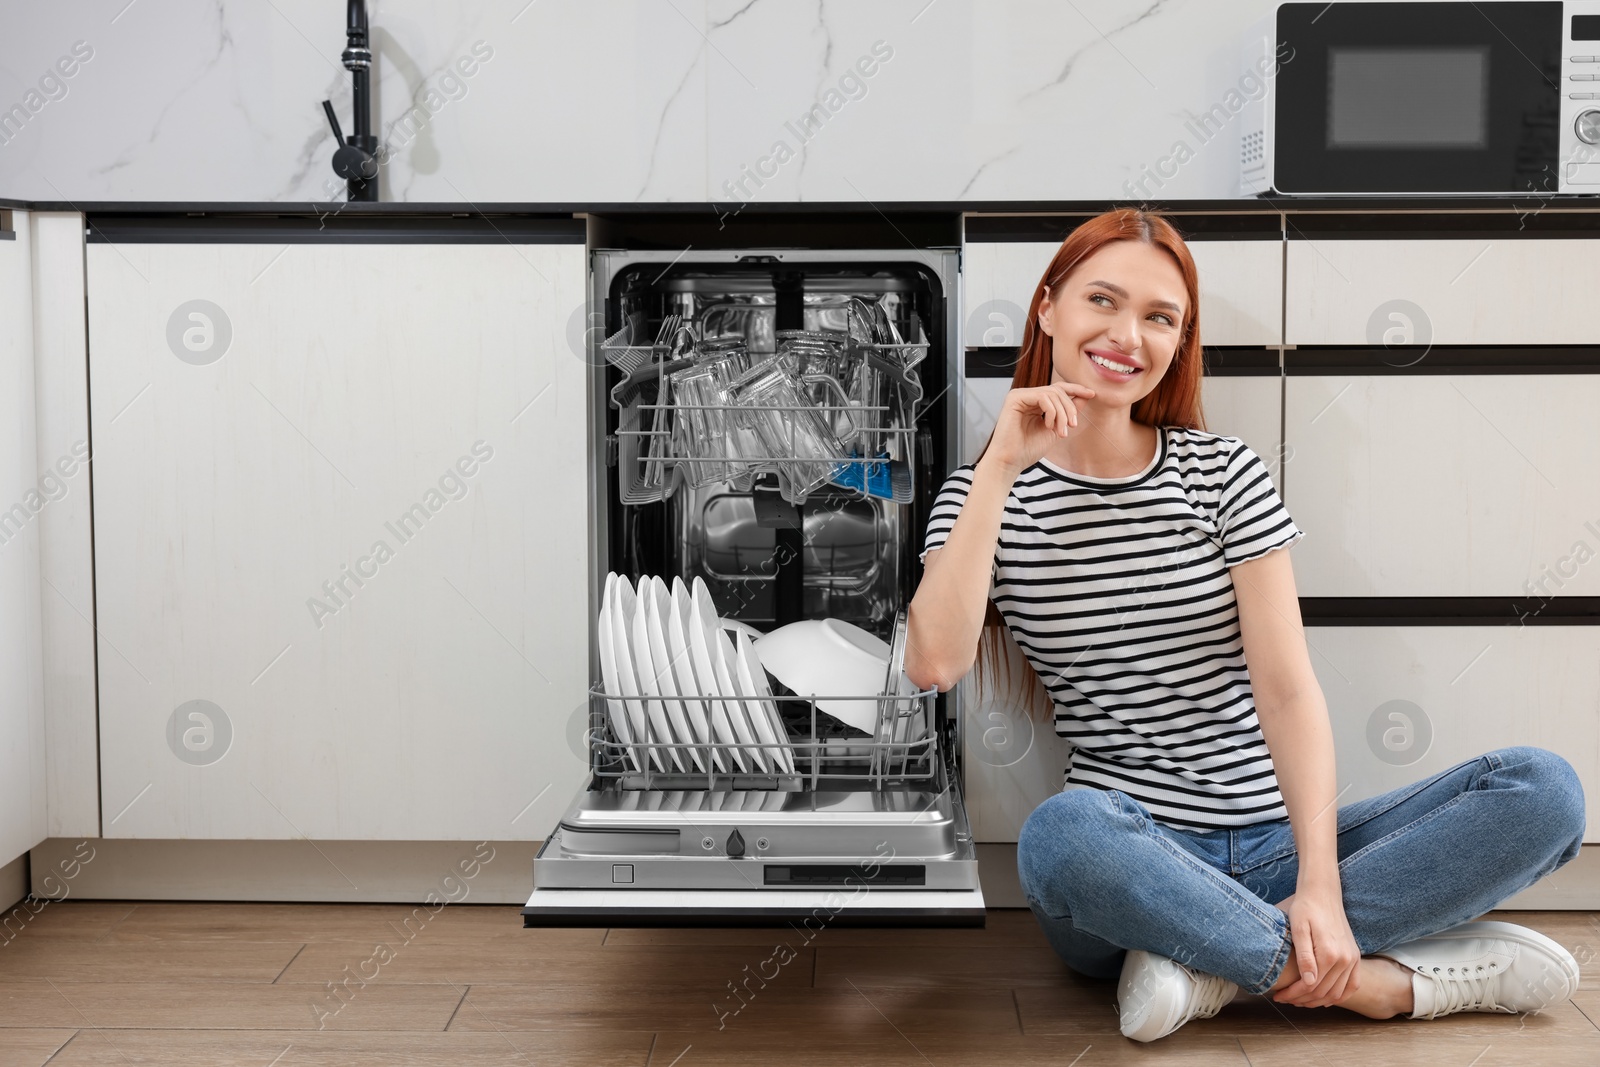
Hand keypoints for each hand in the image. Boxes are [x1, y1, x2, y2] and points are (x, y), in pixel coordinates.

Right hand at [981, 381, 1097, 475]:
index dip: (1076, 389)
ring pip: (1052, 393)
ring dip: (1062, 413)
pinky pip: (1042, 396)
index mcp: (1034, 403)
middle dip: (1070, 408)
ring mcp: (1019, 395)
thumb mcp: (1056, 429)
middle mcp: (1026, 396)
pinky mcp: (1014, 398)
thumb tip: (1085, 396)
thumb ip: (1068, 413)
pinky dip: (1051, 411)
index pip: (1058, 389)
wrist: (1011, 462)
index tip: (1092, 394)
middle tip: (1072, 426)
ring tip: (1061, 431)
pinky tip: (1048, 426)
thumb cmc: (1028, 450)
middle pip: (1057, 390)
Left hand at [1273, 886, 1361, 1007]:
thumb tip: (1308, 982)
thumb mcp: (1298, 928)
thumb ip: (1304, 956)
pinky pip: (1353, 984)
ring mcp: (1353, 959)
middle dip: (1302, 999)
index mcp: (1329, 954)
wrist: (1323, 893)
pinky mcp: (1355, 956)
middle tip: (1285, 999)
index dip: (1292, 994)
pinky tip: (1325, 999)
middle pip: (1323, 992)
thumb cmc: (1305, 907)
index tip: (1278, 995)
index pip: (1310, 985)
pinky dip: (1340, 996)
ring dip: (1319, 1001)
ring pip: (1337, 992)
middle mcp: (1345, 959)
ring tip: (1300, 1000)